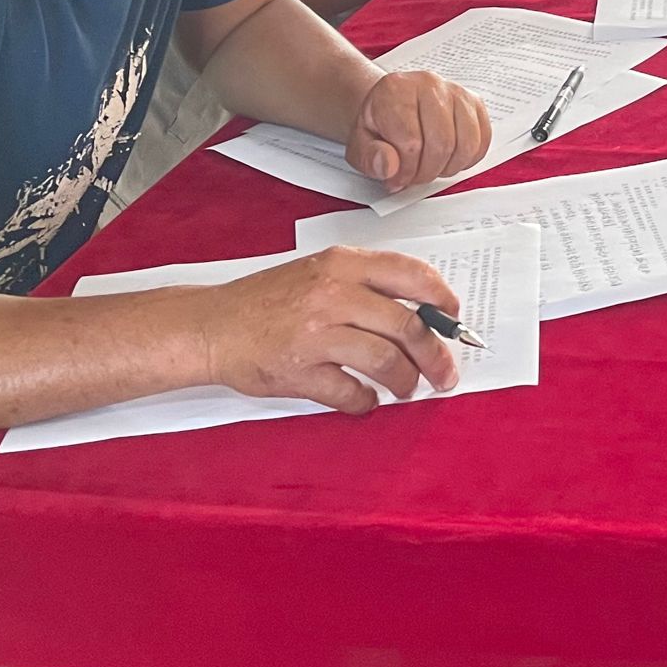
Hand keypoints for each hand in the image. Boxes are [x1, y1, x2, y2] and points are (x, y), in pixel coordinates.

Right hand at [192, 245, 461, 413]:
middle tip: (443, 373)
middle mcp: (333, 294)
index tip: (454, 319)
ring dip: (404, 381)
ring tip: (405, 388)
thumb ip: (366, 285)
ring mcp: (316, 333)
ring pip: (385, 361)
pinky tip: (364, 400)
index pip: (412, 275)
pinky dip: (364, 402)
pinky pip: (350, 392)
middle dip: (434, 356)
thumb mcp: (319, 273)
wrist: (213, 326)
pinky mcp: (300, 370)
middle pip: (407, 326)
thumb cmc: (268, 301)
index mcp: (342, 265)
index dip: (442, 300)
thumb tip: (422, 311)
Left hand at [345, 69, 492, 191]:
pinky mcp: (474, 102)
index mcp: (396, 89)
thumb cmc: (378, 124)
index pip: (411, 142)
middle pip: (442, 144)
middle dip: (427, 172)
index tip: (396, 178)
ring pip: (466, 145)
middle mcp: (429, 84)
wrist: (391, 104)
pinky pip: (482, 141)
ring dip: (448, 167)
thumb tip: (389, 166)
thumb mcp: (360, 144)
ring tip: (430, 167)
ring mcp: (456, 91)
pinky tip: (447, 159)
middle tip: (414, 176)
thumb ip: (370, 157)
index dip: (405, 171)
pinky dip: (467, 159)